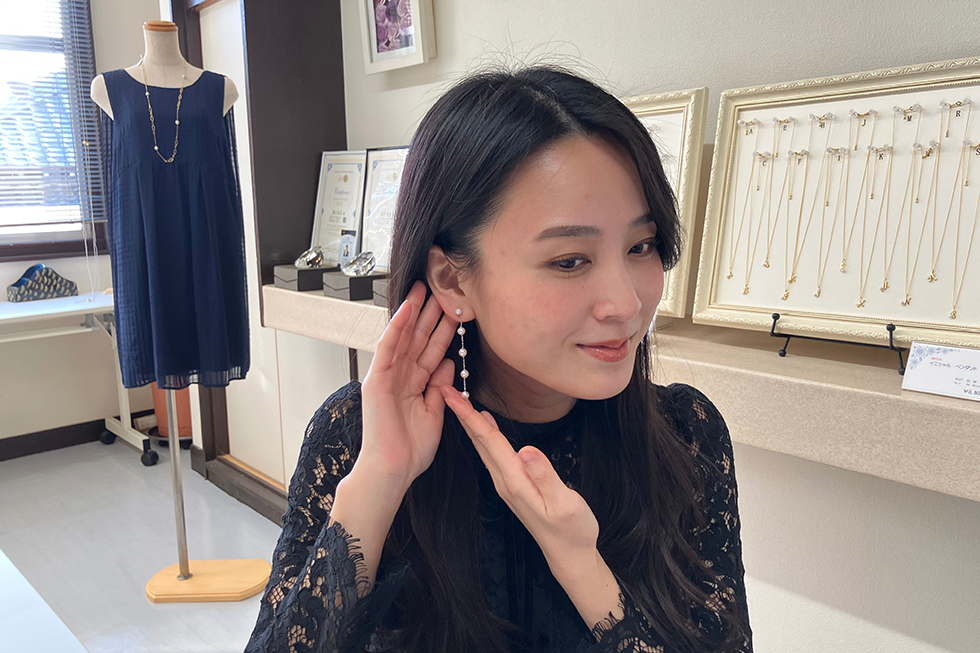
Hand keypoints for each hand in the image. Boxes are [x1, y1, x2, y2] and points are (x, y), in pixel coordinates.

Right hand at [355, 280, 457, 489]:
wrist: (392, 470)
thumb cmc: (410, 450)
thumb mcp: (434, 414)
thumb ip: (439, 388)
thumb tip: (446, 364)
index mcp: (414, 385)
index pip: (431, 351)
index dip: (443, 331)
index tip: (456, 310)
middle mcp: (400, 376)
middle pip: (418, 339)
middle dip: (430, 314)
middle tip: (442, 288)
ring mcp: (387, 376)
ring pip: (404, 337)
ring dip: (415, 312)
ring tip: (424, 287)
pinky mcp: (376, 379)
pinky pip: (389, 347)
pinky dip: (398, 327)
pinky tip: (407, 308)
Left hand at [441, 386, 600, 581]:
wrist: (570, 554)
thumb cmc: (572, 530)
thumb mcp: (565, 503)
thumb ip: (545, 477)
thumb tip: (526, 449)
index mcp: (515, 481)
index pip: (488, 441)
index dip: (469, 416)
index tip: (451, 396)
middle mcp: (505, 481)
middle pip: (480, 442)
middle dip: (461, 415)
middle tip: (444, 389)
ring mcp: (508, 484)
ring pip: (484, 447)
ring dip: (471, 424)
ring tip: (460, 403)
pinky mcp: (514, 486)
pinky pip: (493, 454)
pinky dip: (485, 436)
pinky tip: (486, 427)